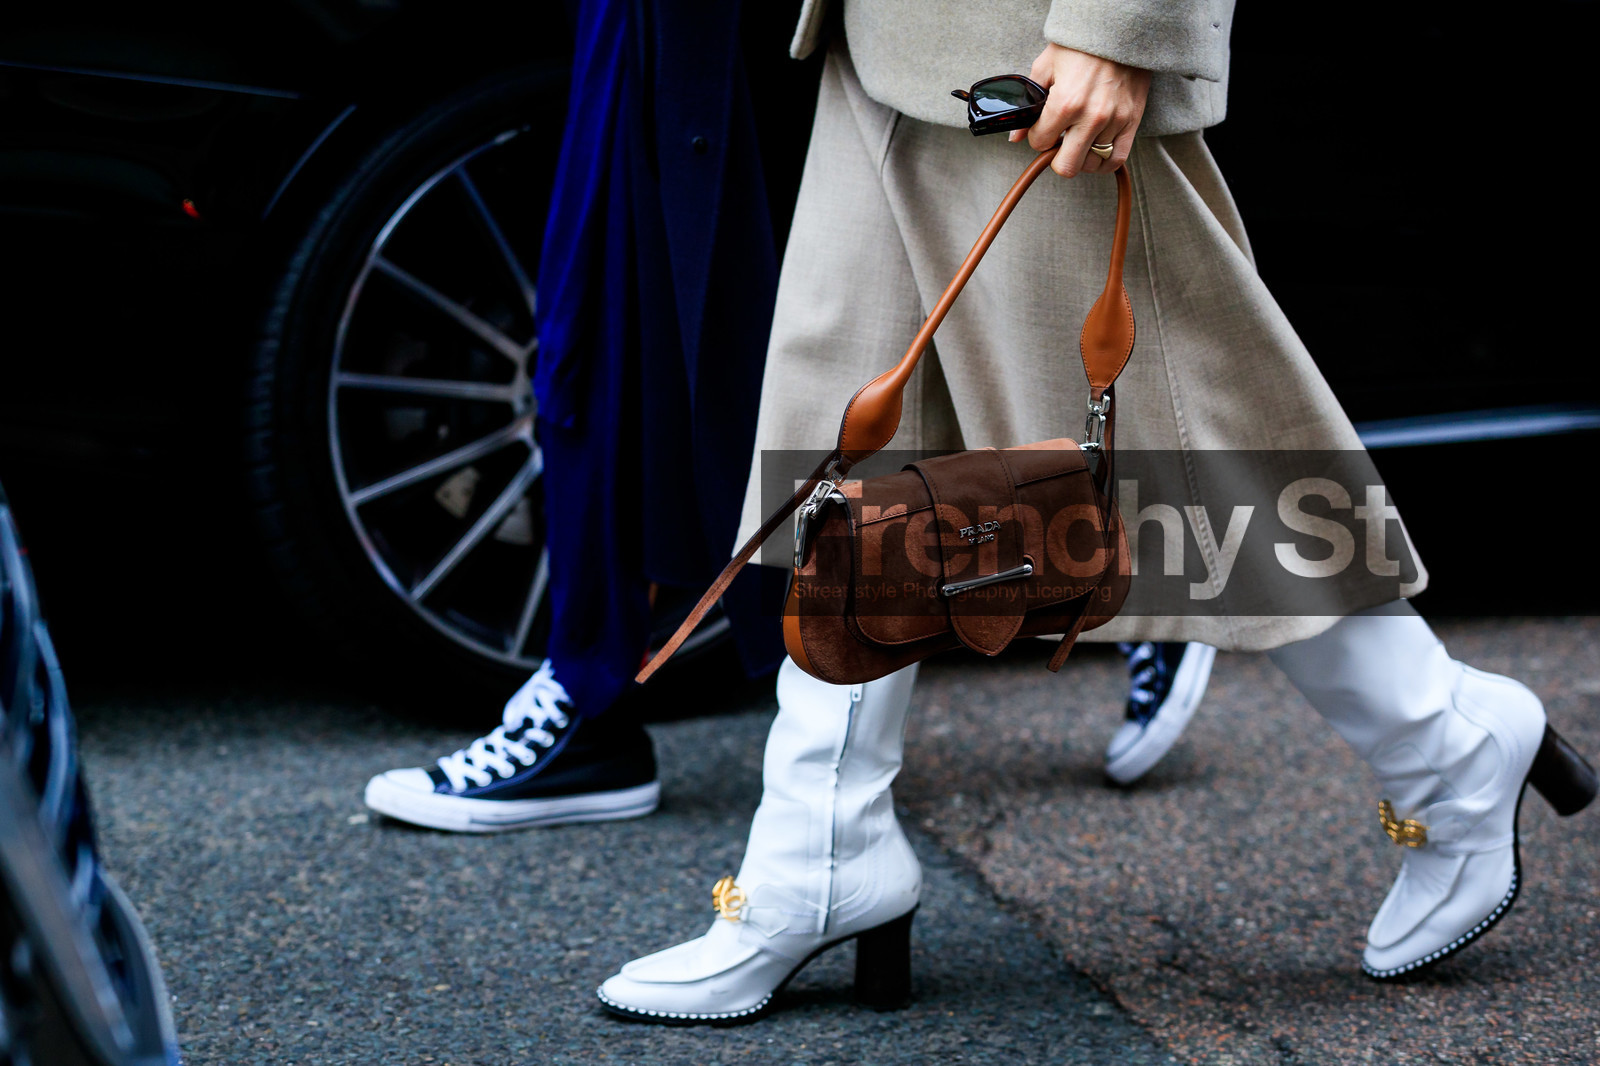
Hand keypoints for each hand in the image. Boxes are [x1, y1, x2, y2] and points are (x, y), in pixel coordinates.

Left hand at [1007, 43, 1150, 176]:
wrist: (1118, 30)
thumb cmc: (1080, 45)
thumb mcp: (1045, 67)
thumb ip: (1028, 101)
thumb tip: (1015, 135)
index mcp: (1066, 103)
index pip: (1040, 143)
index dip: (1037, 137)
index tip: (1042, 127)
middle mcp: (1091, 117)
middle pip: (1065, 166)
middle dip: (1055, 156)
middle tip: (1057, 140)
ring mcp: (1114, 121)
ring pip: (1090, 164)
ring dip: (1079, 156)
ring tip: (1076, 140)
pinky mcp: (1132, 121)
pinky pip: (1116, 159)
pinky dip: (1102, 163)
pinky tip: (1094, 152)